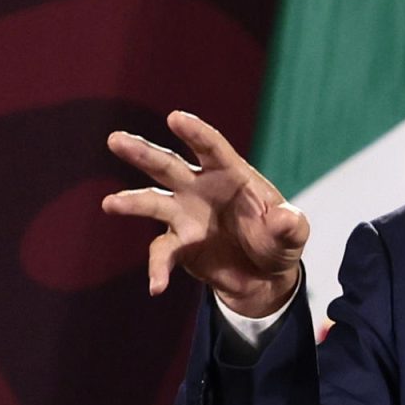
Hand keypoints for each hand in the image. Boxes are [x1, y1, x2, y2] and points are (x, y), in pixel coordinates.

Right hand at [100, 111, 307, 315]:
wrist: (264, 277)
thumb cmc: (277, 241)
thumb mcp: (293, 233)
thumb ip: (290, 225)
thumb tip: (281, 219)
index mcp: (230, 174)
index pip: (211, 147)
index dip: (195, 132)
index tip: (175, 118)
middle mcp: (200, 189)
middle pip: (168, 166)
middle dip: (143, 152)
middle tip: (115, 140)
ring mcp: (184, 216)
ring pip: (153, 202)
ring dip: (132, 202)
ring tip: (111, 204)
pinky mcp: (178, 245)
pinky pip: (162, 254)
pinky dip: (157, 269)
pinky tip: (156, 286)